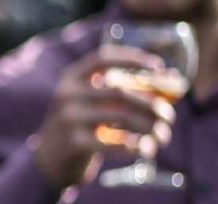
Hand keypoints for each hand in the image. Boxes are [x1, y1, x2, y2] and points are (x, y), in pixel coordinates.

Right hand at [32, 45, 175, 189]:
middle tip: (169, 115)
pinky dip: (133, 146)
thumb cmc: (79, 125)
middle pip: (119, 91)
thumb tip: (165, 79)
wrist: (48, 160)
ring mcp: (70, 118)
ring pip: (120, 116)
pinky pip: (112, 144)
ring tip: (163, 134)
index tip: (158, 65)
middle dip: (149, 102)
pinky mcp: (74, 143)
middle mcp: (69, 93)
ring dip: (148, 126)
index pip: (104, 58)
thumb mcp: (87, 101)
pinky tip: (145, 149)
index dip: (132, 58)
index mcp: (72, 76)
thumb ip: (115, 90)